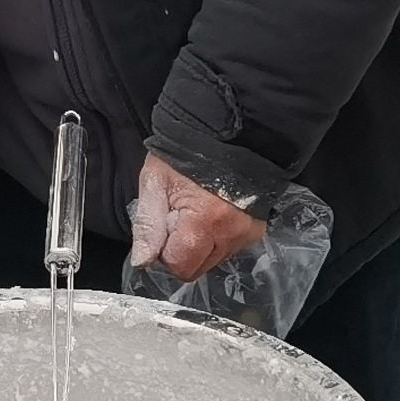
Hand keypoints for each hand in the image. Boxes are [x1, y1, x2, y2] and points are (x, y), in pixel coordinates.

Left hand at [128, 154, 268, 282]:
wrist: (223, 132)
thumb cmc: (183, 154)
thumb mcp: (155, 184)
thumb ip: (148, 226)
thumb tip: (144, 261)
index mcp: (205, 221)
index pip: (180, 266)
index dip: (164, 252)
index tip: (163, 227)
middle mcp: (231, 232)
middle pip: (197, 268)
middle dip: (181, 251)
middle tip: (178, 217)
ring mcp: (247, 233)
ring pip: (213, 261)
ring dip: (199, 246)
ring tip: (195, 212)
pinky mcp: (255, 230)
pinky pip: (228, 249)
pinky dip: (216, 239)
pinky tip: (210, 214)